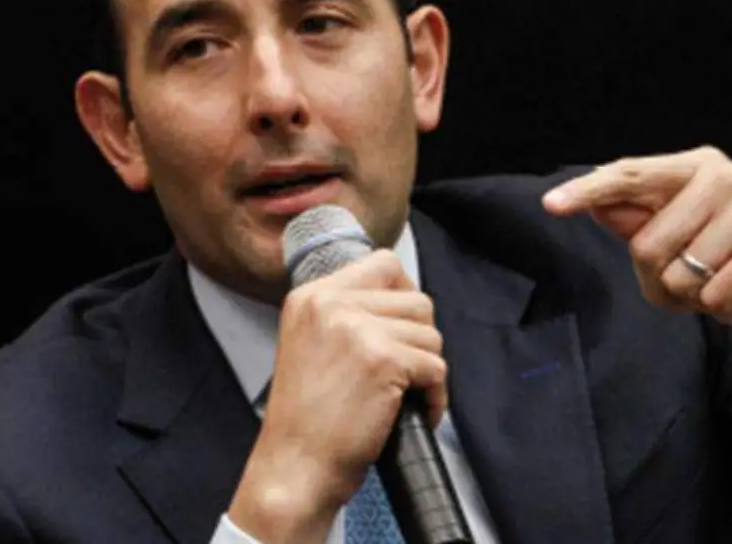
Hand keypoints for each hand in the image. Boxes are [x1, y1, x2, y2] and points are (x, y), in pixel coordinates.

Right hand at [228, 250, 446, 543]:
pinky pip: (437, 367)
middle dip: (421, 339)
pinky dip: (435, 396)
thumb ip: (347, 314)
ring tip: (406, 396)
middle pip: (417, 300)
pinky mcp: (384, 359)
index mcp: (311, 296)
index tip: (404, 328)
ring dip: (428, 369)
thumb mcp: (311, 344)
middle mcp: (331, 303)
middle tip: (405, 372)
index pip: (383, 263)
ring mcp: (357, 329)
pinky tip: (416, 414)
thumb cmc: (308, 419)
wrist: (294, 468)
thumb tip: (405, 298)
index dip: (405, 294)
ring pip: (431, 334)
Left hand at [543, 146, 731, 349]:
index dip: (589, 191)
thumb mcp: (694, 241)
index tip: (551, 205)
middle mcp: (726, 176)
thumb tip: (599, 205)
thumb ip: (647, 223)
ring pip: (680, 276)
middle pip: (647, 245)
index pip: (632, 175)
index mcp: (700, 167)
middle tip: (705, 281)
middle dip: (666, 281)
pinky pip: (715, 297)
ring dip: (700, 300)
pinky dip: (729, 311)